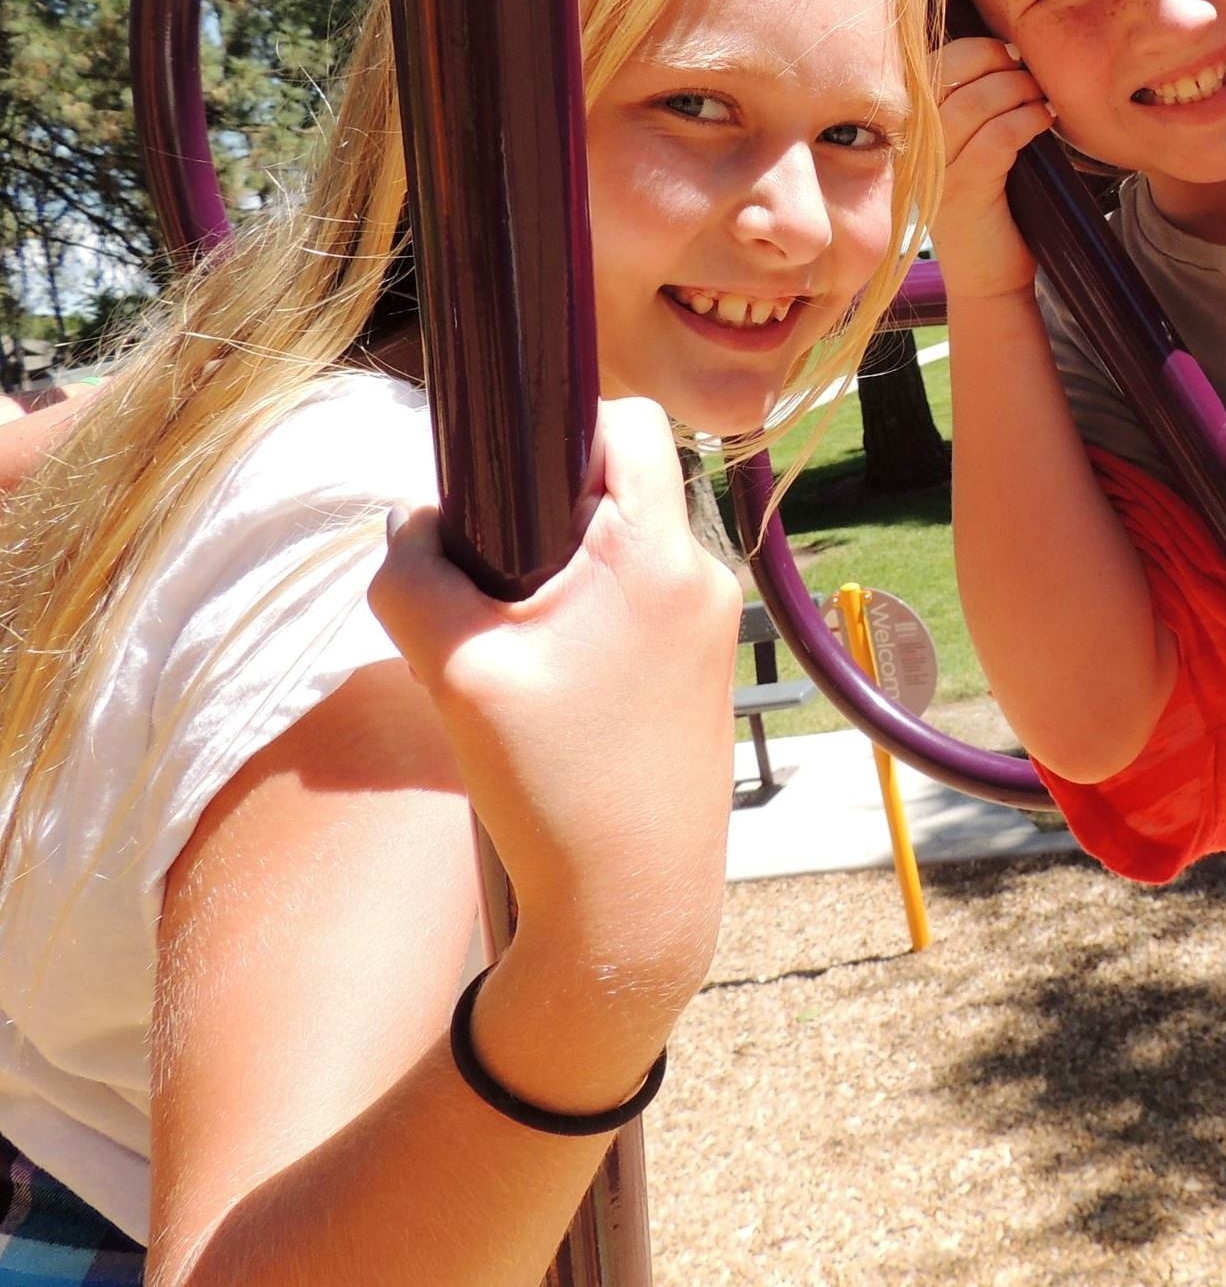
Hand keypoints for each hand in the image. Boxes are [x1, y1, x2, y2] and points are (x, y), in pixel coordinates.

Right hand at [368, 397, 740, 1020]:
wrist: (633, 910)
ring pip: (625, 548)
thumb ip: (416, 579)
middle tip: (494, 580)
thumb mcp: (460, 674)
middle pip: (619, 484)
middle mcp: (702, 575)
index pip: (630, 421)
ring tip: (517, 646)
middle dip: (547, 511)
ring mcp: (712, 624)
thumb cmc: (558, 790)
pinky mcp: (704, 669)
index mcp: (659, 553)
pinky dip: (590, 619)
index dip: (564, 425)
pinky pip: (639, 602)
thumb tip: (408, 522)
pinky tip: (549, 685)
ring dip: (565, 572)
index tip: (505, 478)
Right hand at [932, 35, 1053, 301]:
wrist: (990, 281)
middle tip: (1029, 70)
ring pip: (971, 105)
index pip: (930, 66)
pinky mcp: (963, 195)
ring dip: (1015, 89)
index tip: (1010, 53)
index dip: (973, 49)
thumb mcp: (977, 151)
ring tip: (1041, 94)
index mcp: (915, 130)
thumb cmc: (994, 211)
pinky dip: (1025, 120)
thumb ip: (977, 109)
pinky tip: (1045, 119)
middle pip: (946, 75)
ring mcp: (935, 172)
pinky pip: (995, 140)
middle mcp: (916, 148)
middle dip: (994, 61)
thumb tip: (1012, 56)